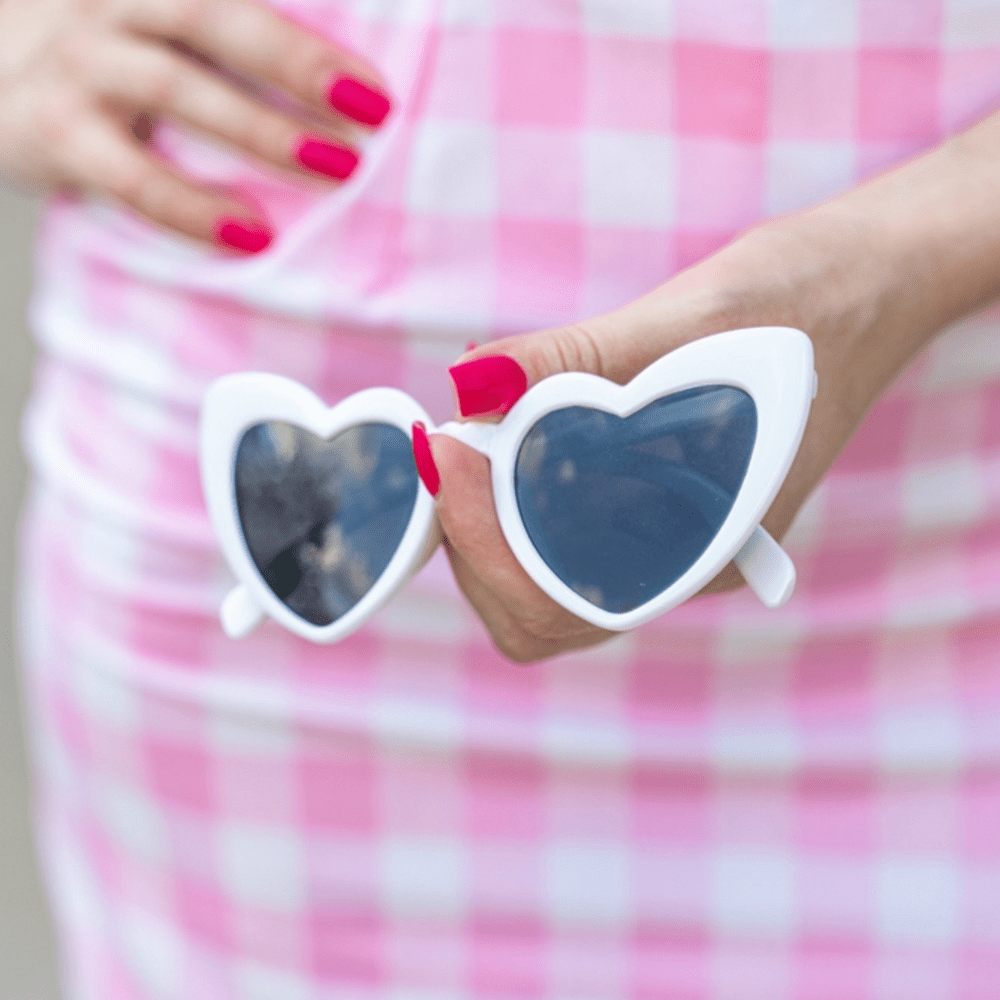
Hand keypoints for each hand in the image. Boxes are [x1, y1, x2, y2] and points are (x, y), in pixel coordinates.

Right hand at [0, 0, 391, 250]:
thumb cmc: (97, 58)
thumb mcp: (147, 24)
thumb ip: (217, 37)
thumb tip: (332, 87)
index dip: (305, 32)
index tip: (379, 82)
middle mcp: (110, 4)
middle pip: (208, 16)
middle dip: (295, 61)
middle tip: (372, 109)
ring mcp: (78, 64)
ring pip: (175, 87)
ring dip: (261, 131)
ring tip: (336, 169)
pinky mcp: (52, 133)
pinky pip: (131, 176)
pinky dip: (193, 208)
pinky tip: (251, 235)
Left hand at [423, 116, 999, 662]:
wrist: (864, 286)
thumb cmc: (799, 303)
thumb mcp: (684, 319)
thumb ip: (572, 359)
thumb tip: (466, 387)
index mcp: (705, 545)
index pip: (559, 603)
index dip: (484, 541)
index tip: (452, 450)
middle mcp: (683, 562)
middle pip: (538, 609)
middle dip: (473, 541)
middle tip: (450, 449)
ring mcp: (670, 538)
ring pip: (547, 580)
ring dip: (489, 522)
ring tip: (471, 441)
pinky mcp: (657, 504)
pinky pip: (568, 534)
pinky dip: (517, 497)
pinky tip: (508, 433)